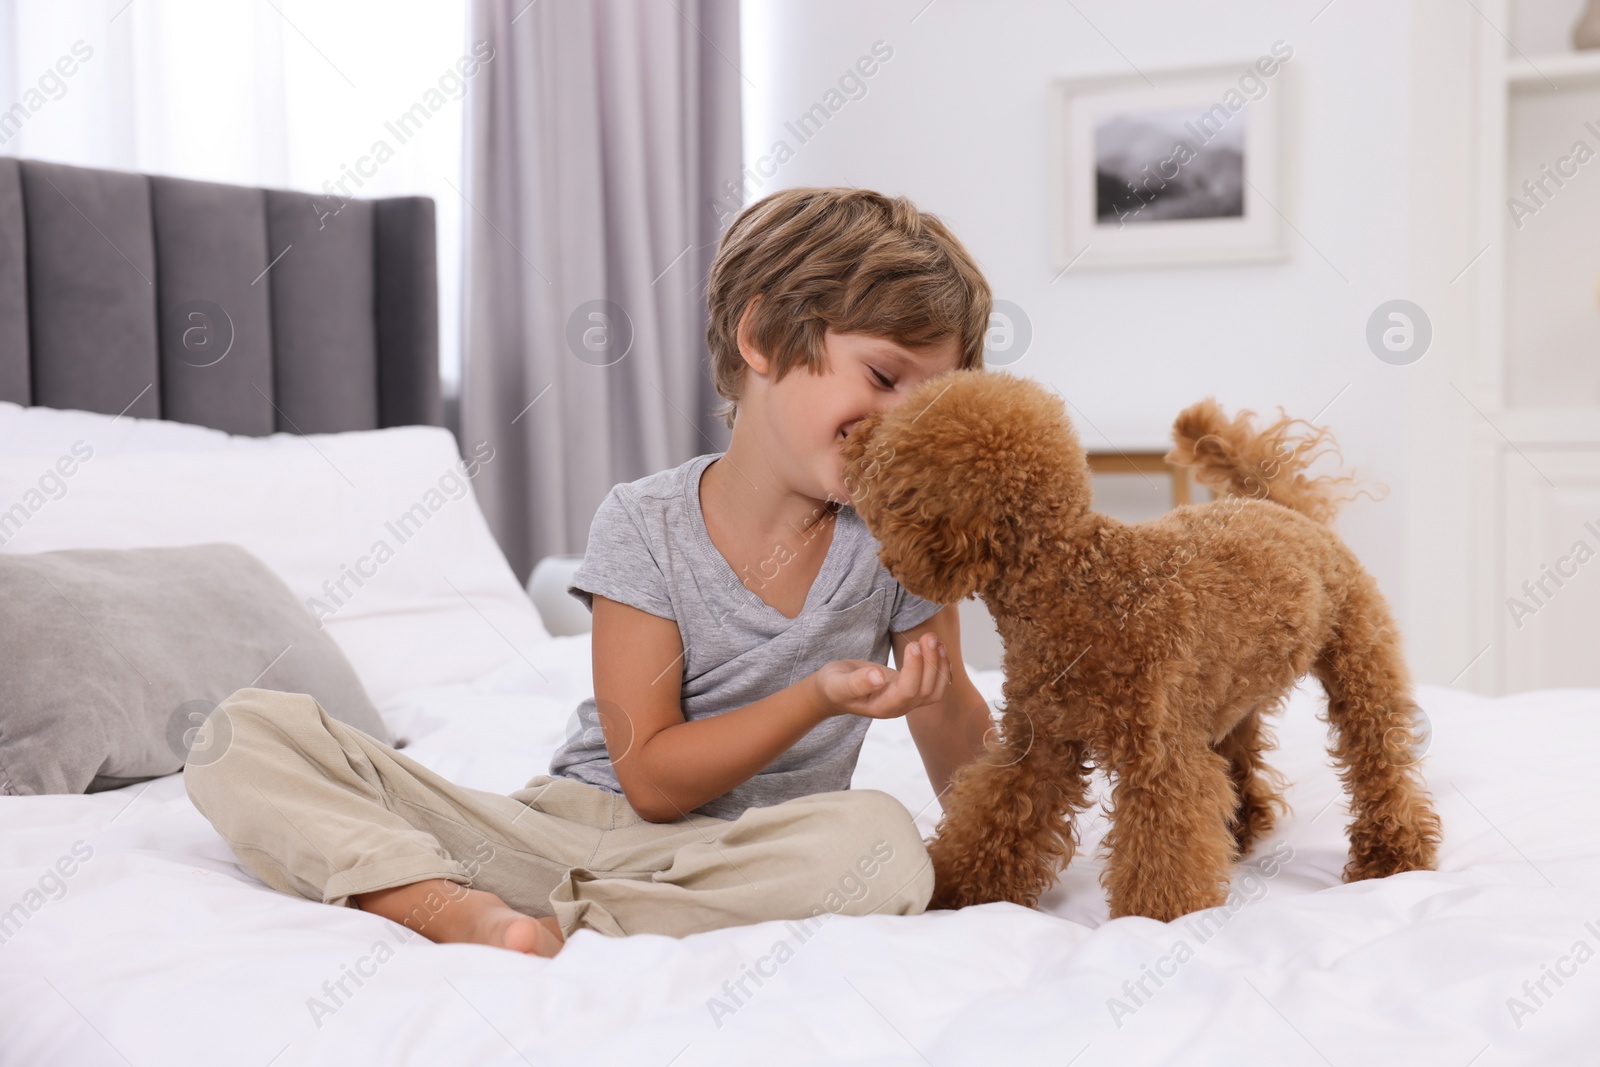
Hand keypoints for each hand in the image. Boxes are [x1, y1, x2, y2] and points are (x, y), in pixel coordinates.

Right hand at [812, 632, 949, 720]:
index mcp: (882, 707)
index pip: (908, 691)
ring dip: (939, 665)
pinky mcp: (911, 690)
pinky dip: (941, 668)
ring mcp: (907, 701)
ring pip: (935, 689)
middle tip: (928, 636)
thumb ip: (856, 683)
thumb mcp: (838, 683)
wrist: (835, 691)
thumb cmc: (834, 686)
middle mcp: (899, 707)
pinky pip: (935, 685)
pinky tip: (938, 649)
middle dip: (930, 663)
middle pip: (926, 691)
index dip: (914, 669)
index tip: (913, 645)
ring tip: (934, 639)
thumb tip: (877, 678)